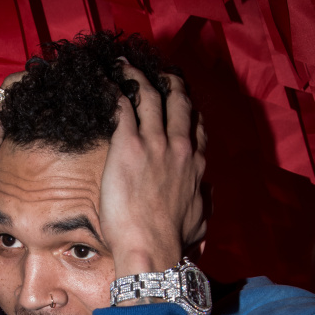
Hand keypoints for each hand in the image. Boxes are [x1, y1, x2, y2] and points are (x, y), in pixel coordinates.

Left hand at [98, 64, 206, 280]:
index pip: (196, 127)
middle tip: (161, 74)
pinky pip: (123, 106)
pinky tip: (107, 80)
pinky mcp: (129, 145)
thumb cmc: (171, 242)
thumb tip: (206, 196)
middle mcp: (179, 147)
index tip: (182, 101)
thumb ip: (204, 203)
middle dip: (171, 83)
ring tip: (127, 66)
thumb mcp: (199, 221)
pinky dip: (115, 88)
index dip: (189, 109)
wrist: (151, 248)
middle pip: (179, 102)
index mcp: (195, 165)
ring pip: (151, 96)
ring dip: (138, 76)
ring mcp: (155, 143)